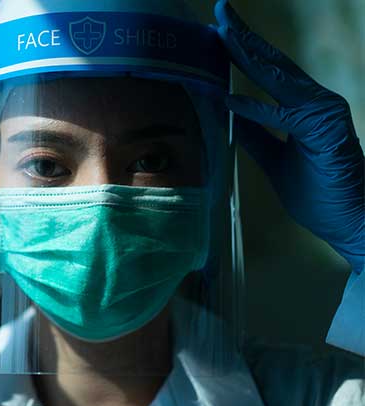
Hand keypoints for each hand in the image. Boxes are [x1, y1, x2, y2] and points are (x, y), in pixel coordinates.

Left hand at [214, 0, 363, 272]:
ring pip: (280, 78)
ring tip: (223, 34)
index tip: (217, 28)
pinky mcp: (326, 132)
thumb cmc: (319, 193)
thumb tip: (230, 112)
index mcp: (304, 107)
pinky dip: (256, 108)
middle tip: (220, 10)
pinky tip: (230, 99)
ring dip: (249, 55)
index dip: (243, 48)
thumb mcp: (274, 161)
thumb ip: (257, 136)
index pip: (269, 70)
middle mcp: (316, 102)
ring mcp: (324, 114)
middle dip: (244, 36)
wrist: (351, 222)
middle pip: (273, 63)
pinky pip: (284, 117)